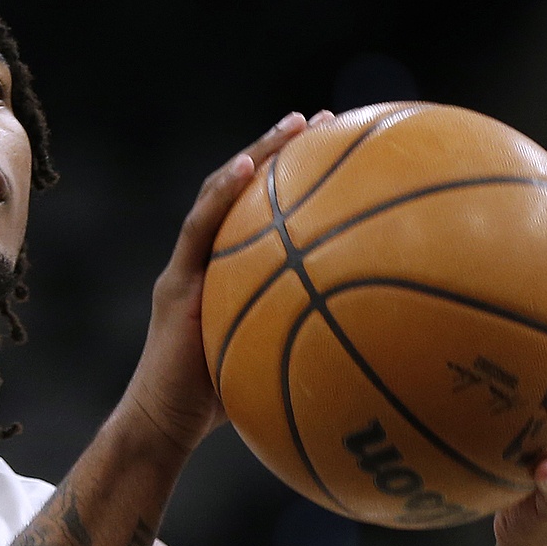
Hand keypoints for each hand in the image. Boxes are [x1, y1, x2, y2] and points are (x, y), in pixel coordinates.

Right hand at [124, 109, 329, 454]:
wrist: (164, 425)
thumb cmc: (223, 406)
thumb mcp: (277, 362)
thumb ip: (312, 339)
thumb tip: (382, 338)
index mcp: (230, 273)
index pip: (263, 214)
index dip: (299, 178)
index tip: (343, 148)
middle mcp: (207, 262)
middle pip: (245, 191)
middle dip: (284, 150)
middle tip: (328, 120)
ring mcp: (187, 268)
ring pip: (219, 196)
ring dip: (257, 156)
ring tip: (295, 125)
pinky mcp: (174, 284)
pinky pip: (198, 231)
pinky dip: (222, 195)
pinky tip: (249, 170)